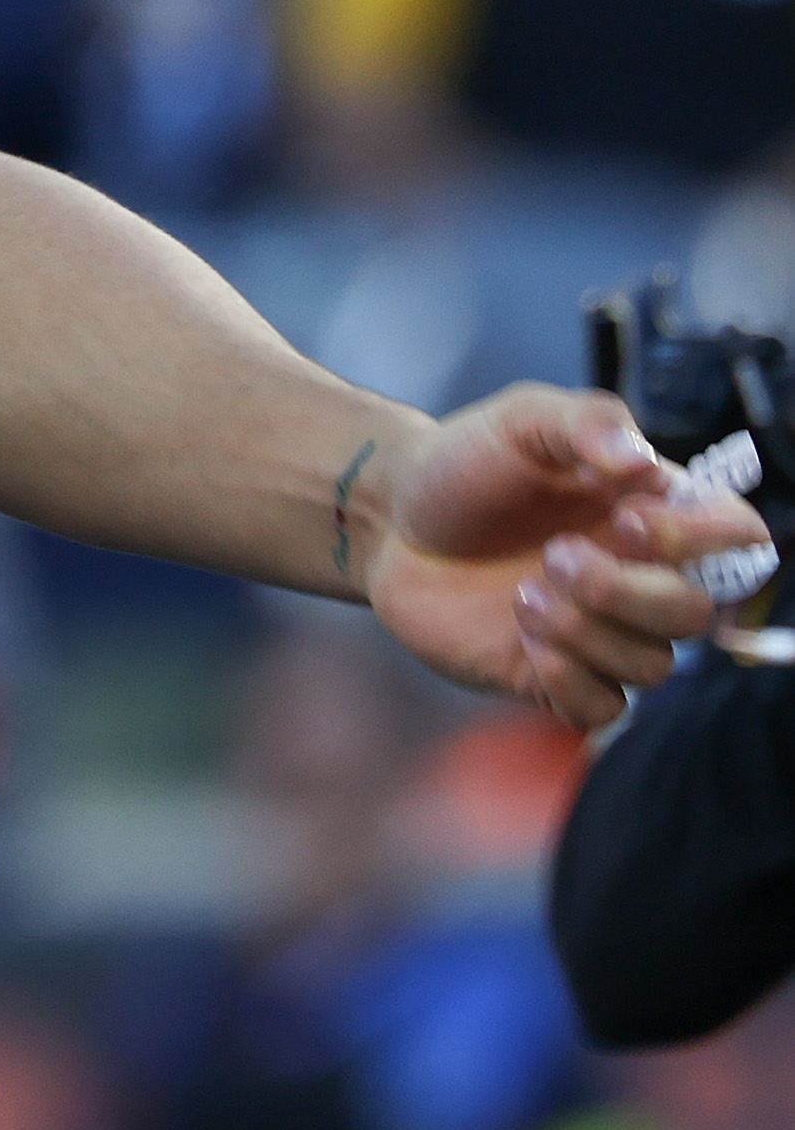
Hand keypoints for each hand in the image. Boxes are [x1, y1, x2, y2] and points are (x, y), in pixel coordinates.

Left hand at [361, 384, 771, 729]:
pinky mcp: (554, 677)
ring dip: (586, 631)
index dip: (701, 537)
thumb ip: (587, 422)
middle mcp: (641, 577)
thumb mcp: (523, 420)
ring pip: (652, 666)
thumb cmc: (466, 466)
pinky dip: (572, 681)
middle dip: (624, 592)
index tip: (628, 519)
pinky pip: (604, 709)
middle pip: (694, 615)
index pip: (738, 538)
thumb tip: (641, 463)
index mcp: (652, 514)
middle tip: (552, 557)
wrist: (392, 520)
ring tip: (521, 593)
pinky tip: (525, 644)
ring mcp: (601, 632)